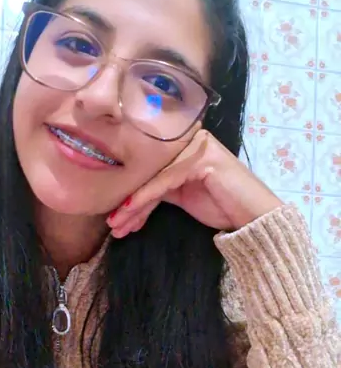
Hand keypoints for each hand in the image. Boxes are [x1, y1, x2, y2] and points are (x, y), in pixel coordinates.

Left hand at [107, 129, 281, 236]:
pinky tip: (131, 214)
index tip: (115, 220)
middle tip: (112, 224)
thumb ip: (162, 188)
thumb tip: (127, 199)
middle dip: (128, 202)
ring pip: (153, 178)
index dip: (131, 196)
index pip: (151, 171)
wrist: (255, 217)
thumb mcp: (184, 196)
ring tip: (117, 226)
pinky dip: (145, 199)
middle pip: (150, 173)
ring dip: (132, 205)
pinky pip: (164, 181)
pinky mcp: (201, 159)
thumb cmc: (222, 207)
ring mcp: (196, 147)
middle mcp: (190, 141)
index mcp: (185, 147)